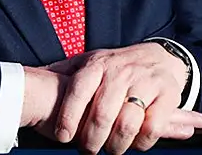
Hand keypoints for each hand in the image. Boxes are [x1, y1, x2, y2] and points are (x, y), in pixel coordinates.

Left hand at [53, 44, 201, 154]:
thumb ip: (63, 71)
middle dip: (91, 140)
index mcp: (98, 64)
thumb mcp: (88, 62)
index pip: (79, 91)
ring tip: (110, 149)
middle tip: (88, 150)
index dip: (68, 117)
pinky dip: (141, 143)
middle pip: (102, 114)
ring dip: (116, 145)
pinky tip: (134, 144)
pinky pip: (152, 128)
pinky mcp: (168, 95)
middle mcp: (121, 71)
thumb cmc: (115, 67)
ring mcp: (145, 81)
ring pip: (127, 124)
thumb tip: (33, 75)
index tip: (63, 137)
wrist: (158, 56)